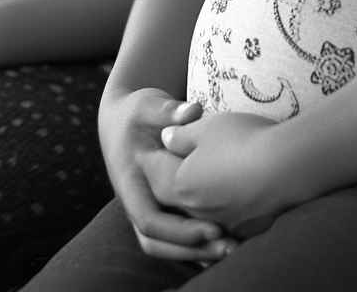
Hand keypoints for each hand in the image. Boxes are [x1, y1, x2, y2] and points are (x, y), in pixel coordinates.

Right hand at [99, 85, 235, 261]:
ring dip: (196, 251)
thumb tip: (192, 111)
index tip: (214, 228)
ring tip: (233, 249)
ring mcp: (149, 205)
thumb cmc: (138, 112)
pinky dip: (197, 242)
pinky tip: (228, 241)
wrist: (123, 119)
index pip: (149, 220)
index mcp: (130, 183)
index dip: (180, 229)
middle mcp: (137, 201)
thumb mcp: (149, 105)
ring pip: (167, 243)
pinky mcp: (162, 204)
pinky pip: (176, 232)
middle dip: (191, 250)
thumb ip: (169, 110)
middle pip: (157, 242)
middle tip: (229, 248)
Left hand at [154, 111, 282, 236]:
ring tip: (207, 174)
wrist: (288, 167)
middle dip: (171, 177)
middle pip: (173, 194)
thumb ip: (181, 134)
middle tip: (175, 159)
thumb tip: (165, 138)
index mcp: (178, 184)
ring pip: (198, 210)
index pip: (153, 170)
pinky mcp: (245, 228)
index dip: (153, 154)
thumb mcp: (207, 126)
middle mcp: (194, 210)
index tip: (156, 143)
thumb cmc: (243, 141)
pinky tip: (233, 192)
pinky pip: (225, 220)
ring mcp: (220, 222)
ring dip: (197, 194)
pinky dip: (222, 208)